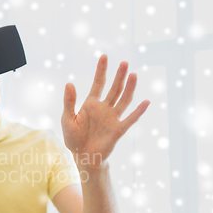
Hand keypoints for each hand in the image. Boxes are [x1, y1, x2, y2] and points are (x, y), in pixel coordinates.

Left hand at [61, 54, 149, 169]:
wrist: (82, 156)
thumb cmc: (73, 138)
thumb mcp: (67, 118)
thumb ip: (69, 101)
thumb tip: (69, 83)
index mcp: (91, 104)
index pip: (98, 83)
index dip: (101, 70)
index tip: (105, 56)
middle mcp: (104, 108)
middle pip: (114, 89)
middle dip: (119, 76)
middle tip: (124, 63)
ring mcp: (112, 118)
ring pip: (123, 100)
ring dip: (129, 88)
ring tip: (134, 75)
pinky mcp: (118, 130)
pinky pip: (130, 119)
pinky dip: (138, 111)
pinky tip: (145, 102)